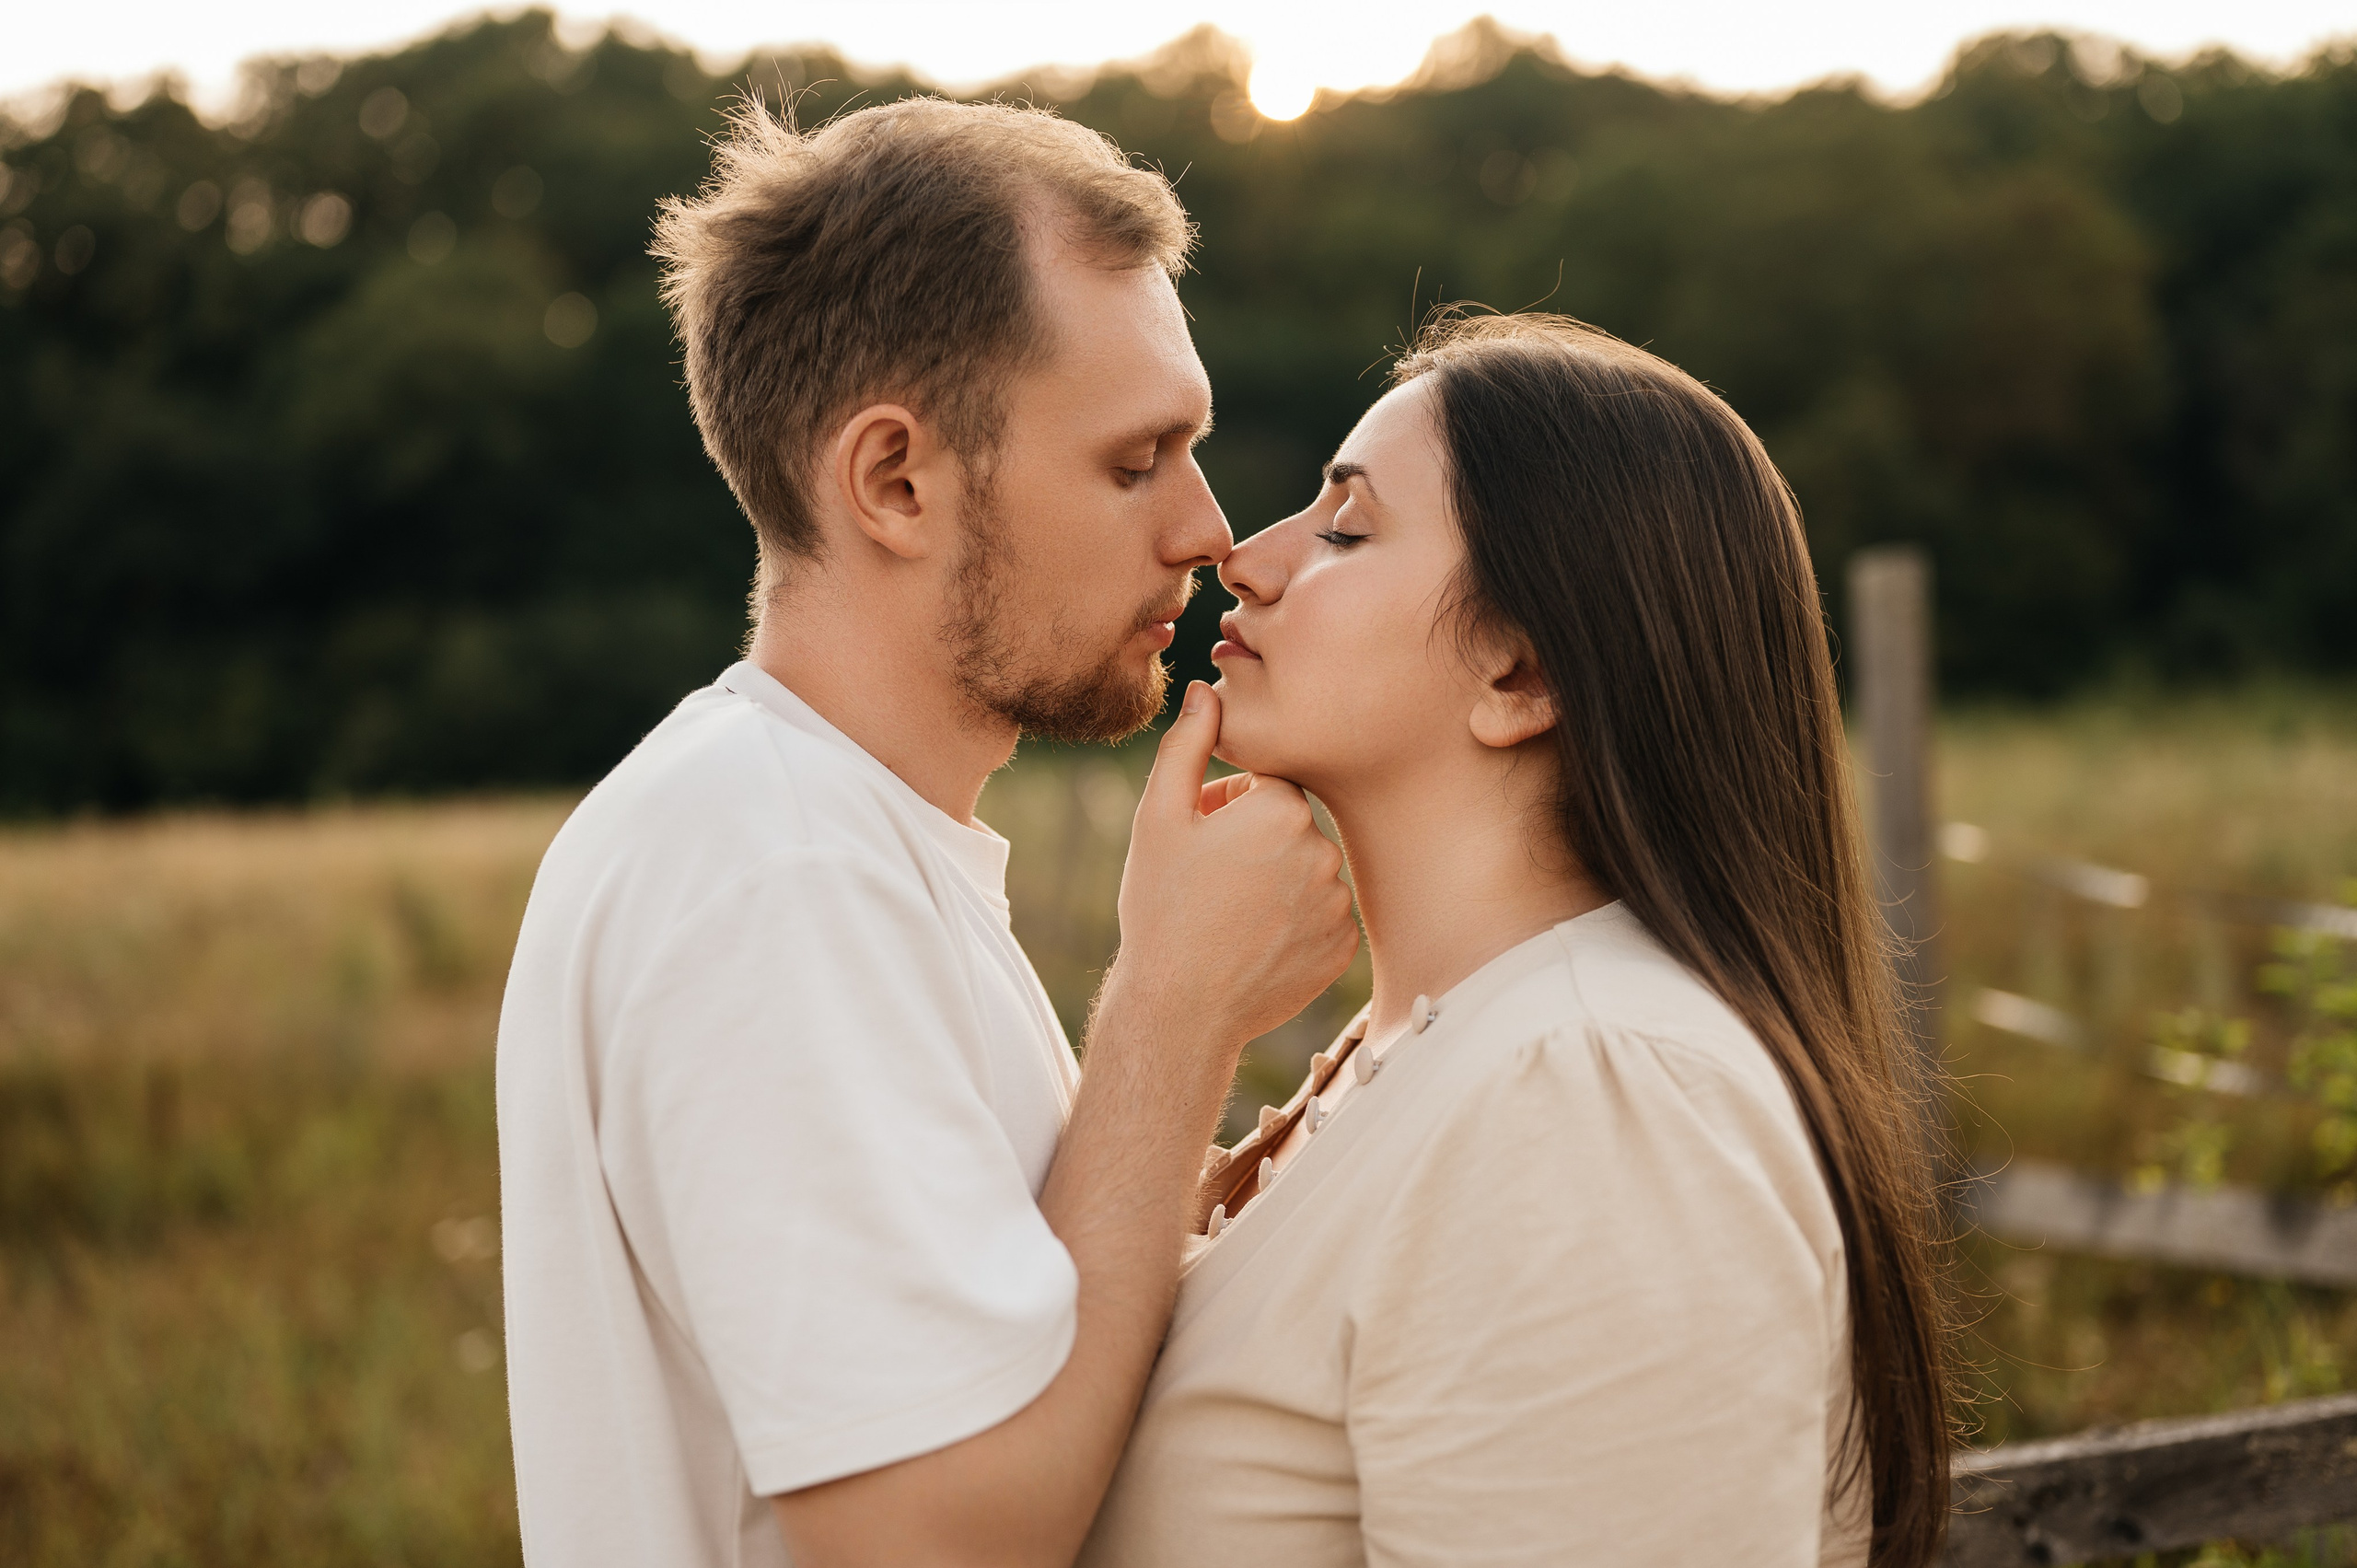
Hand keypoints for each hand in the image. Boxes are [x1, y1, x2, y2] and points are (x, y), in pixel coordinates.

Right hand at [1106, 681, 1359, 1051]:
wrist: (1180, 1008)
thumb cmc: (1161, 907)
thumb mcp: (1159, 817)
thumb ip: (1188, 743)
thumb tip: (1209, 688)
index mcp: (1281, 807)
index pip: (1266, 785)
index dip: (1227, 808)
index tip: (1203, 841)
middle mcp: (1322, 849)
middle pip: (1290, 827)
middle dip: (1255, 844)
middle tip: (1210, 882)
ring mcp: (1337, 903)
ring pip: (1307, 873)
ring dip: (1277, 884)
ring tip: (1230, 917)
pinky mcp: (1343, 947)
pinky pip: (1321, 918)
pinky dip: (1295, 926)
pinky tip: (1256, 944)